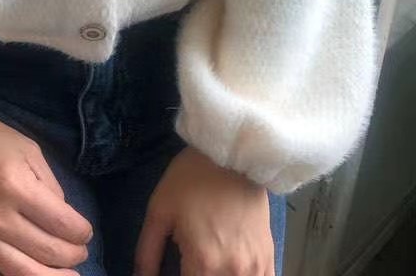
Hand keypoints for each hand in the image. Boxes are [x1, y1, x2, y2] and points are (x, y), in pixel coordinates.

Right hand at [0, 95, 93, 275]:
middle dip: (72, 256)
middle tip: (79, 253)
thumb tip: (61, 216)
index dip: (81, 232)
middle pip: (46, 251)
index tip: (84, 232)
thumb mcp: (27, 148)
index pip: (62, 223)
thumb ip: (48, 183)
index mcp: (17, 187)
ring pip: (20, 274)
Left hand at [134, 145, 274, 275]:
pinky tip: (230, 270)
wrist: (232, 152)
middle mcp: (233, 272)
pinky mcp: (268, 256)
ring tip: (204, 265)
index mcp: (203, 263)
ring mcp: (255, 267)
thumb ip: (147, 254)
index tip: (172, 268)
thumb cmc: (192, 178)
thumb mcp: (159, 211)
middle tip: (186, 263)